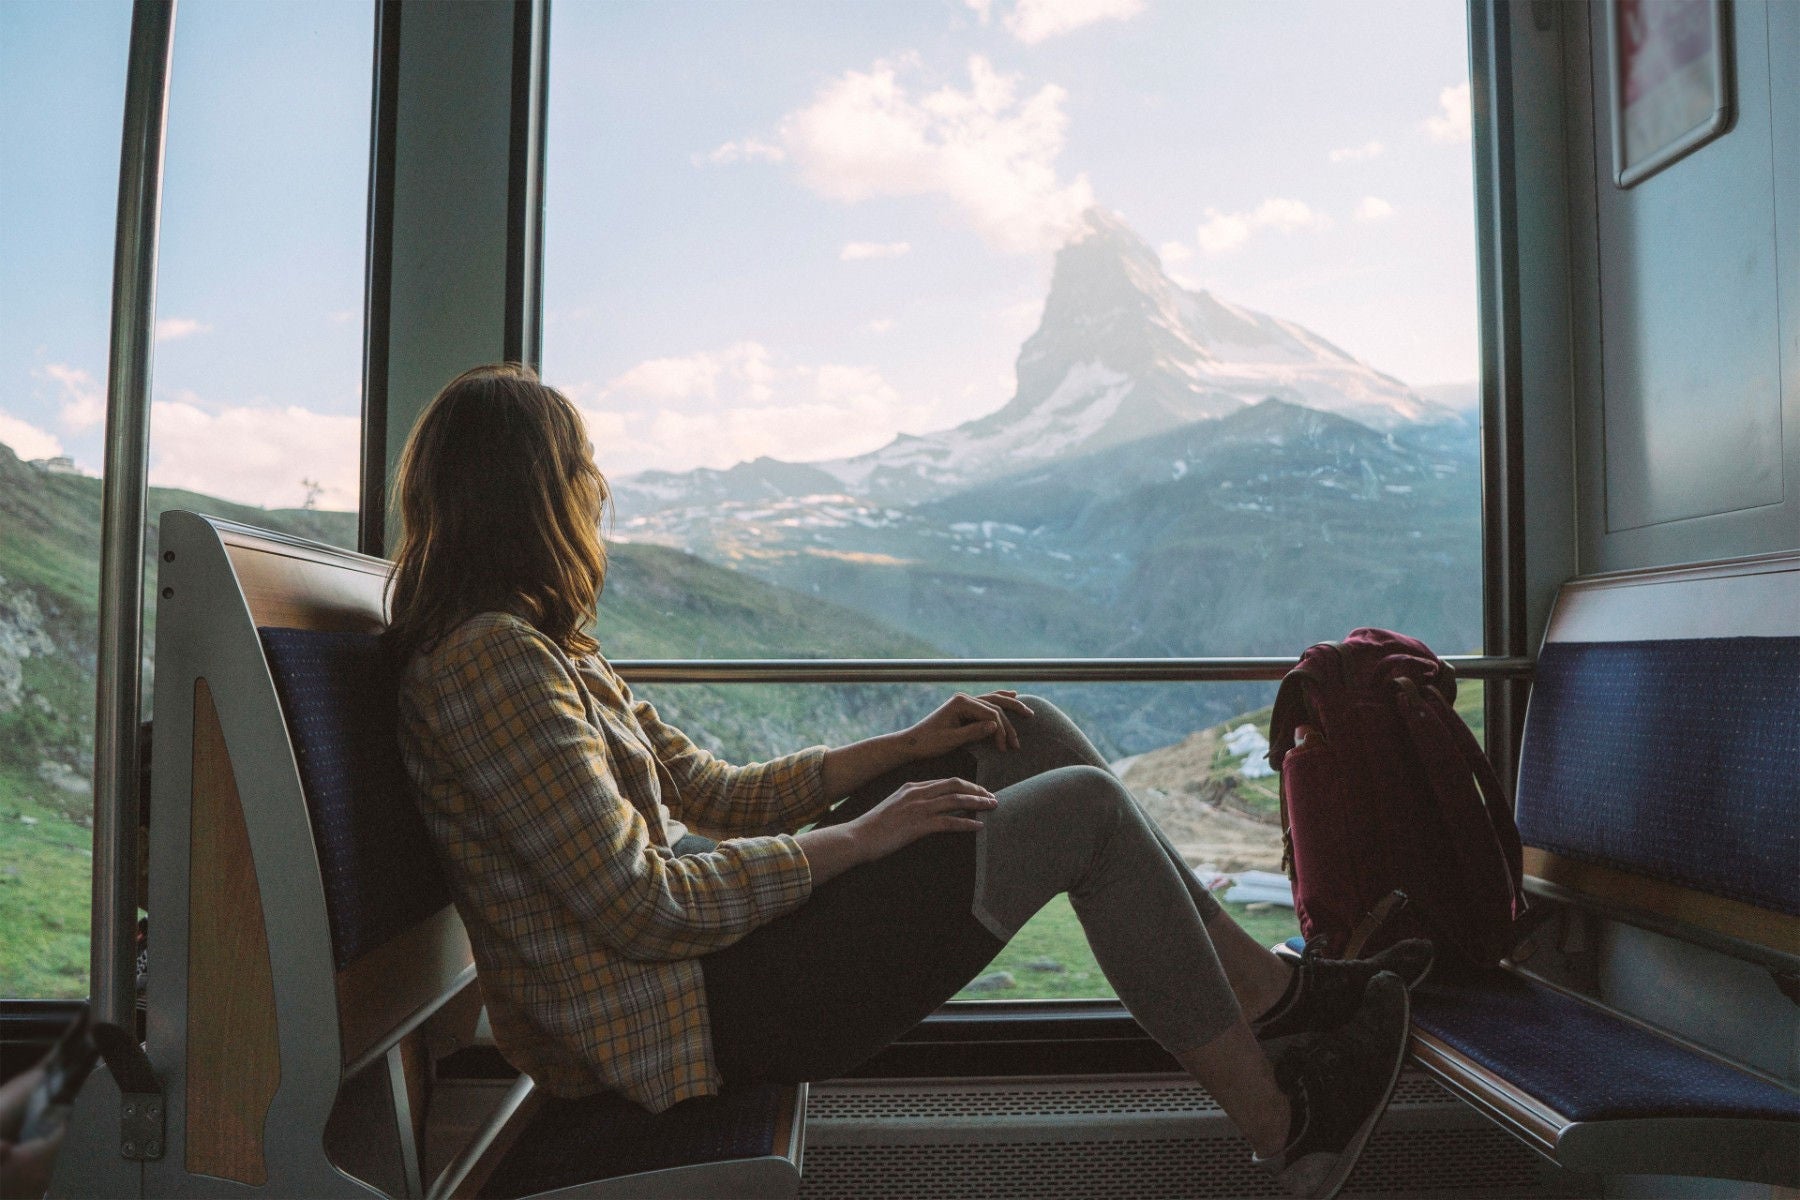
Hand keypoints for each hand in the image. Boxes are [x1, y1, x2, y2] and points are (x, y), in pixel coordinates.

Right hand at [845, 777, 997, 862]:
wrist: (857, 837)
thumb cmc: (873, 826)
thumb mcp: (893, 807)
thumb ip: (910, 803)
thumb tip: (925, 809)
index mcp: (912, 787)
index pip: (946, 781)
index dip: (966, 785)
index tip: (979, 791)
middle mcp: (917, 793)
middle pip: (955, 786)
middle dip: (977, 790)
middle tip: (993, 797)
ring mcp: (918, 809)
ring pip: (956, 801)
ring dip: (977, 804)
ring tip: (992, 807)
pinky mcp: (918, 826)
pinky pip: (948, 823)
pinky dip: (966, 823)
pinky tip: (979, 826)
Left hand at [905, 690, 1033, 756]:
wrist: (912, 742)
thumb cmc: (929, 743)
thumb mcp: (951, 740)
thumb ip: (973, 732)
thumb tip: (995, 726)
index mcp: (961, 703)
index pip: (991, 715)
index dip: (1001, 732)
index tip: (1004, 749)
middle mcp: (964, 698)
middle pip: (996, 706)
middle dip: (1010, 723)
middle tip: (1018, 742)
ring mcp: (964, 701)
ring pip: (994, 700)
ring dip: (1011, 708)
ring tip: (1028, 713)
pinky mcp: (964, 707)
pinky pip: (987, 701)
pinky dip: (1000, 699)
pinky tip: (1012, 696)